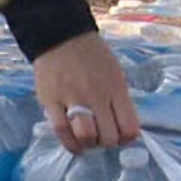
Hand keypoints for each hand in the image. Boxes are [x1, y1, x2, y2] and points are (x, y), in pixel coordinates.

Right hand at [32, 32, 139, 153]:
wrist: (61, 36)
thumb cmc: (92, 56)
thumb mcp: (115, 74)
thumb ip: (119, 100)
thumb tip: (123, 128)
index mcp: (116, 88)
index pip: (129, 127)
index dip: (126, 139)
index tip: (120, 136)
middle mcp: (97, 95)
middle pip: (109, 137)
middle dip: (107, 143)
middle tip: (101, 137)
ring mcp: (73, 98)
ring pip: (86, 136)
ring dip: (89, 144)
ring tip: (87, 140)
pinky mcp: (51, 101)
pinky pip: (61, 131)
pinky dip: (70, 143)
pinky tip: (74, 144)